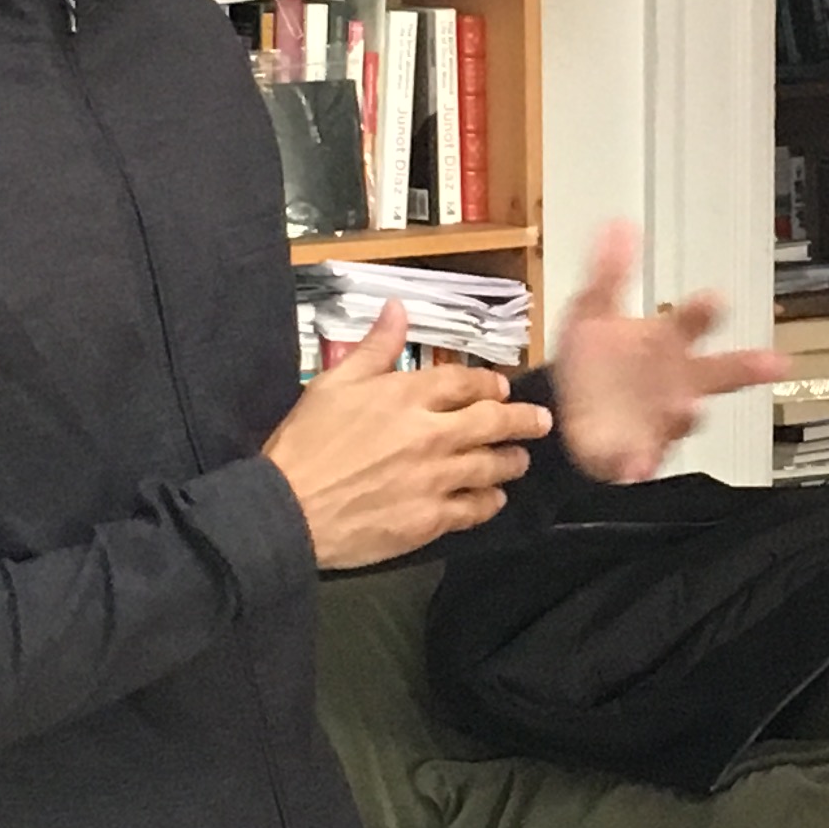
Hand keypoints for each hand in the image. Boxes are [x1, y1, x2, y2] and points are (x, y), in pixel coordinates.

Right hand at [264, 302, 552, 567]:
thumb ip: (374, 347)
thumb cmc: (305, 444)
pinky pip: (475, 509)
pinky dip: (490, 501)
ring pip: (492, 467)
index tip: (501, 387)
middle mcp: (432, 434)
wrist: (288, 509)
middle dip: (523, 421)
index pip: (466, 382)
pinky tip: (494, 499)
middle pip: (495, 423)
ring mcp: (436, 479)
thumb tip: (397, 308)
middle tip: (540, 422)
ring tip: (520, 460)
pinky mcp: (432, 519)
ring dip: (512, 461)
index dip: (490, 383)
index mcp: (407, 396)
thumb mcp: (332, 383)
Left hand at [547, 222, 783, 482]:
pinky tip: (637, 465)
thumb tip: (619, 226)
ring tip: (690, 409)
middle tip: (774, 363)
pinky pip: (642, 459)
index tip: (716, 299)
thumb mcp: (591, 311)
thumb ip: (607, 272)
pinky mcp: (639, 451)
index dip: (706, 310)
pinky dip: (640, 464)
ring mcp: (662, 418)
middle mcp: (676, 381)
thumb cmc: (594, 361)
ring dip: (689, 414)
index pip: (693, 320)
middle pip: (719, 373)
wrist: (570, 411)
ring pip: (685, 417)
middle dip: (746, 368)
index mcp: (666, 341)